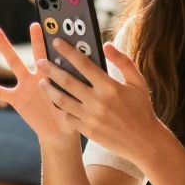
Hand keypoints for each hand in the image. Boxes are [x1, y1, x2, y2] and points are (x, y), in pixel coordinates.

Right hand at [0, 25, 78, 142]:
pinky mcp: (17, 98)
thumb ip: (80, 83)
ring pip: (15, 63)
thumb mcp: (79, 98)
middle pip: (36, 51)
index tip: (63, 23)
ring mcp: (26, 85)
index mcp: (57, 74)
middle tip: (33, 19)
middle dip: (35, 36)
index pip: (59, 53)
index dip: (61, 40)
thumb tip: (92, 67)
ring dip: (5, 46)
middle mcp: (40, 75)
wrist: (61, 133)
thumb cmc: (73, 113)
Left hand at [35, 40, 169, 163]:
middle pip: (67, 81)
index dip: (68, 51)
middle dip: (51, 69)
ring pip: (61, 100)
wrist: (144, 142)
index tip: (56, 42)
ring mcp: (90, 117)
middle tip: (40, 61)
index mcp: (110, 87)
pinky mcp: (86, 130)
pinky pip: (67, 116)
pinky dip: (59, 107)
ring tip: (42, 82)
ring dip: (49, 89)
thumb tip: (106, 45)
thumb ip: (123, 62)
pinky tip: (54, 101)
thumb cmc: (141, 109)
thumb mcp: (138, 82)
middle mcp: (97, 101)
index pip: (84, 64)